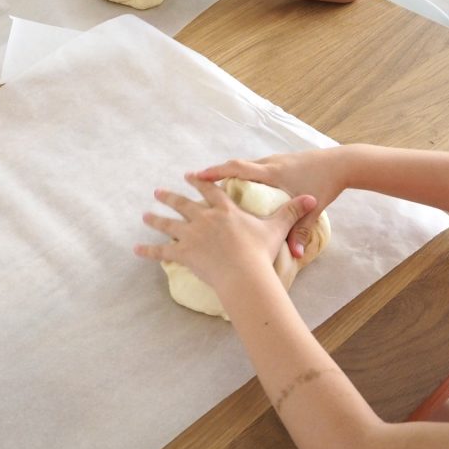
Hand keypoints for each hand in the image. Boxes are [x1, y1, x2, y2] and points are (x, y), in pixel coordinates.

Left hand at [135, 173, 316, 293]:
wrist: (244, 273)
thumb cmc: (260, 252)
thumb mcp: (276, 228)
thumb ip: (292, 212)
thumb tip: (312, 198)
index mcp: (225, 210)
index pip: (210, 191)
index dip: (199, 182)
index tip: (188, 176)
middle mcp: (204, 218)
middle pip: (184, 204)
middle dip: (170, 197)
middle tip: (158, 192)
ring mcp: (191, 235)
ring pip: (169, 224)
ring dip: (156, 219)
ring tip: (144, 215)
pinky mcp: (183, 253)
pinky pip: (161, 251)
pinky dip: (148, 250)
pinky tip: (136, 249)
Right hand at [197, 148, 352, 259]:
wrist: (342, 163)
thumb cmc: (325, 184)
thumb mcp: (312, 210)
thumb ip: (300, 232)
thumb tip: (295, 255)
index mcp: (271, 173)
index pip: (237, 169)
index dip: (215, 172)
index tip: (196, 176)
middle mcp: (269, 164)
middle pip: (235, 166)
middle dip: (214, 173)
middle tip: (193, 181)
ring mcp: (274, 161)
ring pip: (245, 166)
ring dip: (228, 173)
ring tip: (211, 185)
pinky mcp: (280, 162)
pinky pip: (254, 167)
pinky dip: (243, 174)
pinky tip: (239, 185)